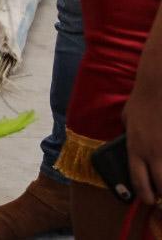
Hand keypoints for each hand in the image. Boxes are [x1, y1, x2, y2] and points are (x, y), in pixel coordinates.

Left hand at [125, 54, 161, 205]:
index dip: (144, 194)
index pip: (138, 180)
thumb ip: (129, 136)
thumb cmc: (141, 101)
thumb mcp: (127, 119)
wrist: (158, 87)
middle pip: (161, 185)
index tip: (148, 200)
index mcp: (135, 148)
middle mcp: (153, 152)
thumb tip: (130, 145)